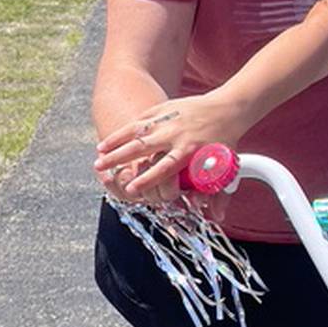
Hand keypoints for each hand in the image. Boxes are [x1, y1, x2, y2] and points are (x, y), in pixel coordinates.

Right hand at [94, 93, 242, 202]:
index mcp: (189, 151)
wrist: (229, 107)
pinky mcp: (165, 108)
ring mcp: (169, 120)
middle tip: (99, 167)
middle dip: (118, 158)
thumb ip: (218, 194)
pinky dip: (126, 128)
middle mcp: (175, 135)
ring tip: (99, 152)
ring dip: (116, 141)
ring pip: (137, 130)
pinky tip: (112, 136)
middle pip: (142, 148)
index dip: (146, 180)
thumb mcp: (225, 167)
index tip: (130, 189)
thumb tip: (218, 219)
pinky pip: (142, 118)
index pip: (163, 168)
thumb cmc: (225, 140)